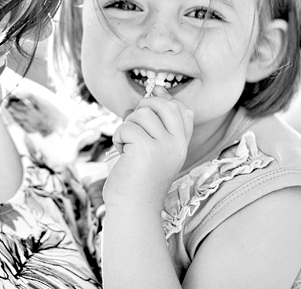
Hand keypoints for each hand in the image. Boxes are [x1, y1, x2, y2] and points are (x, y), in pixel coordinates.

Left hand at [103, 85, 193, 211]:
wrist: (132, 210)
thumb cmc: (137, 179)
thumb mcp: (153, 149)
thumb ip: (156, 124)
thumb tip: (155, 90)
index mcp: (182, 145)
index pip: (183, 110)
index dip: (165, 100)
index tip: (150, 102)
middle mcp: (177, 144)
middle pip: (164, 104)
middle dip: (143, 106)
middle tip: (133, 126)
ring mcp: (164, 146)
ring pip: (141, 113)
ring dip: (126, 127)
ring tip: (127, 147)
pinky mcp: (146, 148)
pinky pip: (126, 126)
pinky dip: (118, 138)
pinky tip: (122, 154)